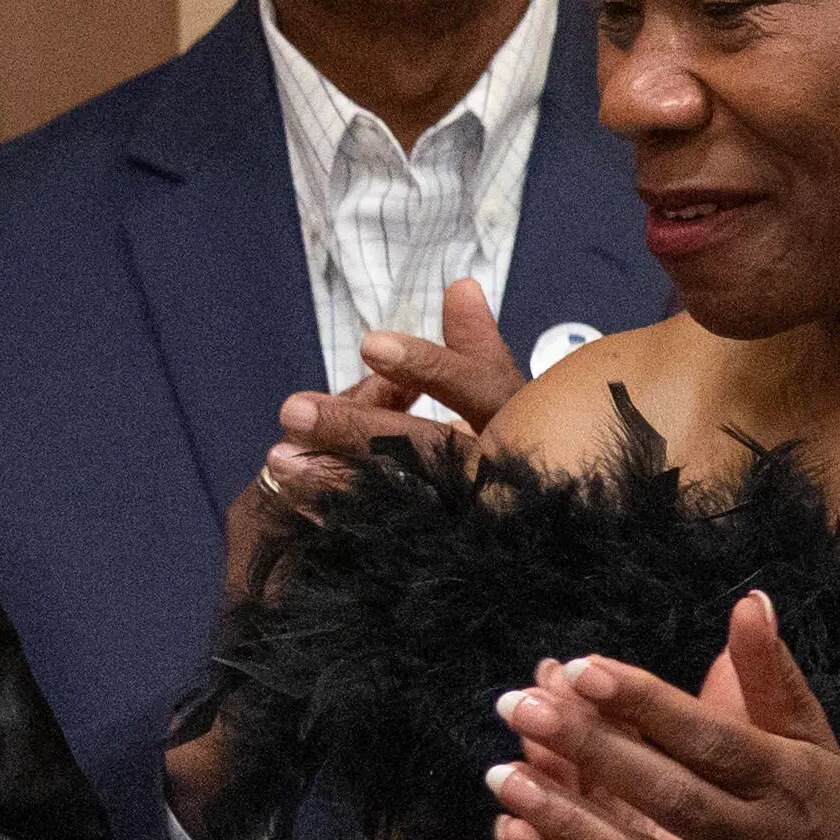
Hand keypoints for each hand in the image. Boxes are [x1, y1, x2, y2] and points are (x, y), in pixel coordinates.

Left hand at [216, 279, 523, 602]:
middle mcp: (514, 472)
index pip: (481, 389)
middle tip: (293, 410)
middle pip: (434, 448)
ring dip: (337, 477)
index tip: (370, 345)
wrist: (561, 553)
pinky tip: (301, 511)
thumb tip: (461, 284)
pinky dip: (348, 521)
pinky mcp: (460, 554)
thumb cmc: (525, 450)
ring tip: (279, 460)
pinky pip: (398, 536)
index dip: (429, 368)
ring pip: (409, 496)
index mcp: (531, 425)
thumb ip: (479, 349)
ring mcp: (490, 519)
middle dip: (360, 429)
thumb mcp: (503, 398)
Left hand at [492, 595, 839, 839]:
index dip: (645, 703)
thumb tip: (750, 602)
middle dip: (590, 750)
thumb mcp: (809, 745)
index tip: (581, 668)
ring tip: (501, 776)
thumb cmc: (815, 818)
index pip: (709, 738)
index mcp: (783, 784)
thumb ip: (771, 678)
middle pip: (667, 795)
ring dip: (567, 823)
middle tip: (516, 704)